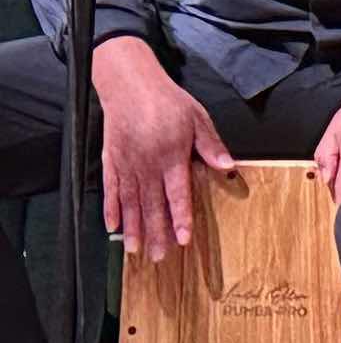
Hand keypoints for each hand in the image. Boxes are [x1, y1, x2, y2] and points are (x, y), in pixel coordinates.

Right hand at [92, 38, 234, 256]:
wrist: (130, 85)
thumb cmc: (168, 101)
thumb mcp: (198, 119)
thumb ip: (212, 146)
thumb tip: (229, 168)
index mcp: (171, 157)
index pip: (177, 195)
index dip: (180, 218)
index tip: (183, 240)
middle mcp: (147, 165)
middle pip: (151, 206)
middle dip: (156, 233)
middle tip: (159, 258)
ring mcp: (126, 165)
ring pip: (129, 203)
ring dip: (133, 228)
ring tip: (135, 251)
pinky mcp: (111, 161)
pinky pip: (110, 190)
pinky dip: (110, 209)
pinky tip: (112, 227)